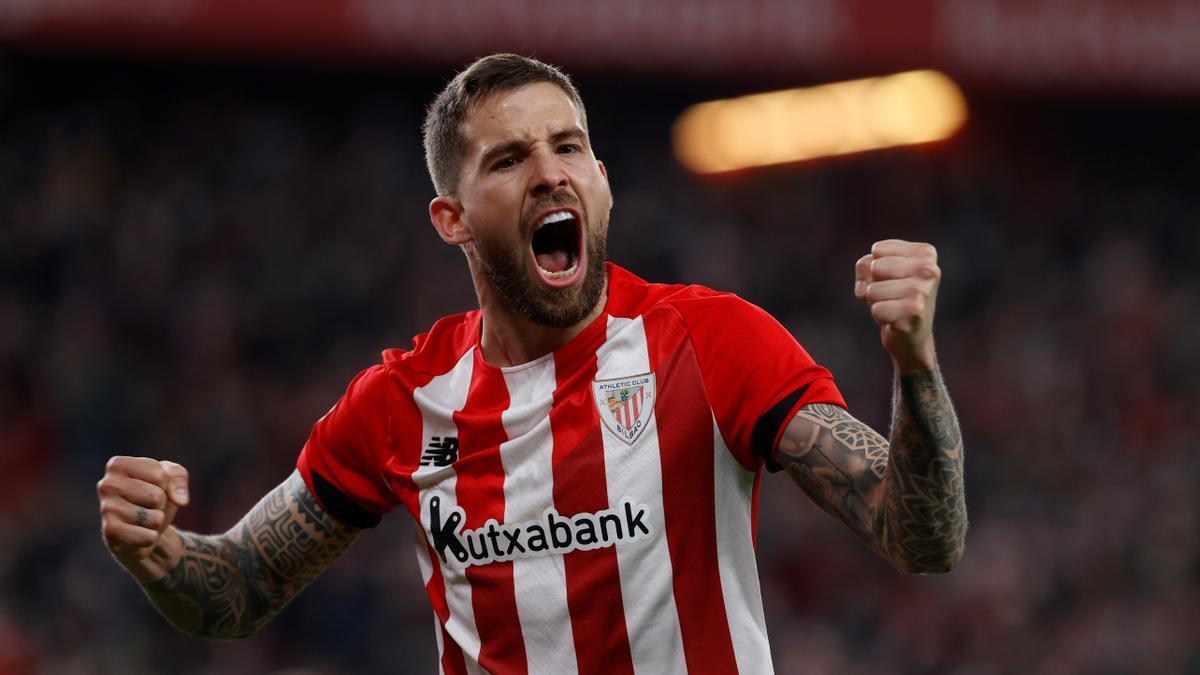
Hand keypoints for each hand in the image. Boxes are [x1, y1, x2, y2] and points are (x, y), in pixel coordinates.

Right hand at [97, 456, 189, 566]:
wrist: (140, 530)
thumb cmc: (153, 497)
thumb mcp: (170, 478)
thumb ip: (179, 477)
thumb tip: (181, 501)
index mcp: (118, 465)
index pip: (160, 476)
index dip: (165, 485)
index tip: (151, 487)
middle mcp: (107, 485)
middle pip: (157, 496)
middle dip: (160, 504)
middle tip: (147, 506)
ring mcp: (106, 509)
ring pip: (154, 518)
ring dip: (155, 521)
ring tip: (142, 519)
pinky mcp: (110, 532)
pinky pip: (148, 537)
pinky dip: (150, 537)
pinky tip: (137, 533)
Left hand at [855, 239, 939, 373]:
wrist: (912, 336)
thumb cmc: (894, 297)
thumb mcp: (878, 272)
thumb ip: (866, 265)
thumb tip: (866, 288)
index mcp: (925, 253)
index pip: (877, 250)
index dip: (874, 267)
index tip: (891, 279)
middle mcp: (930, 270)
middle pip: (875, 268)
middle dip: (875, 284)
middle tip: (891, 296)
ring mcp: (924, 292)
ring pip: (872, 290)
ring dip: (876, 302)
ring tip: (894, 308)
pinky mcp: (915, 313)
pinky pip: (877, 310)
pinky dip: (880, 317)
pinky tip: (896, 320)